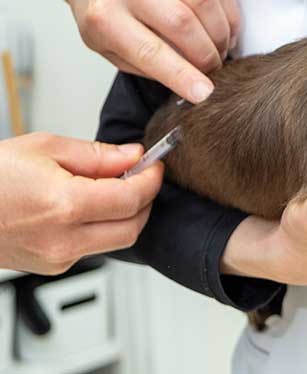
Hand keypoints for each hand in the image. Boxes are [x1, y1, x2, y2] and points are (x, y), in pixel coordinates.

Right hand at [0, 133, 162, 274]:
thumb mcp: (44, 148)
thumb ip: (97, 155)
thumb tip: (133, 156)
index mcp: (64, 205)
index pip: (132, 199)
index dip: (151, 180)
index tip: (154, 165)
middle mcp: (63, 239)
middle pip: (133, 227)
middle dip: (145, 201)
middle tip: (140, 177)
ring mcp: (57, 258)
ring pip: (117, 241)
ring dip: (126, 216)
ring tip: (113, 189)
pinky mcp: (51, 267)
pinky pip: (93, 248)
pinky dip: (102, 227)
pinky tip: (89, 207)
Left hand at [22, 0, 240, 103]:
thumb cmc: (103, 13)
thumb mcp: (107, 48)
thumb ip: (146, 66)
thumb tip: (190, 84)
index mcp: (104, 16)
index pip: (149, 51)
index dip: (181, 74)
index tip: (204, 93)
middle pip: (182, 23)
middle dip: (206, 55)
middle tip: (212, 70)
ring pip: (204, 2)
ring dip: (220, 34)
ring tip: (219, 49)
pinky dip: (228, 14)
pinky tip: (223, 29)